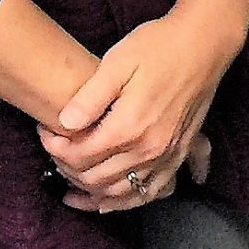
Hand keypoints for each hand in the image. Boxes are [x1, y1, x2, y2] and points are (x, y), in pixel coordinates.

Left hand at [37, 5, 244, 211]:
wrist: (203, 45)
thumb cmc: (158, 47)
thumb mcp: (118, 61)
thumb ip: (90, 97)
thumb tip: (64, 123)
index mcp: (129, 126)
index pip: (81, 155)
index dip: (55, 148)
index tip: (44, 133)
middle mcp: (149, 149)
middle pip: (97, 178)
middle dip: (68, 170)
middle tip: (53, 152)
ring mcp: (167, 156)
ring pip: (121, 193)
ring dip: (91, 193)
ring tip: (69, 182)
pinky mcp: (178, 155)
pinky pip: (150, 193)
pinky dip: (126, 202)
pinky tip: (107, 203)